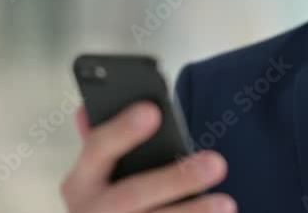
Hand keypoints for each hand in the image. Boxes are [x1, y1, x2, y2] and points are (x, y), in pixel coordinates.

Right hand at [61, 102, 235, 212]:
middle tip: (216, 163)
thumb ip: (104, 142)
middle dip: (174, 180)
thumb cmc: (107, 196)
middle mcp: (91, 211)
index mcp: (81, 181)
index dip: (122, 130)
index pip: (98, 148)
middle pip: (132, 194)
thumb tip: (91, 106)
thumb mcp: (97, 173)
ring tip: (227, 203)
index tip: (152, 111)